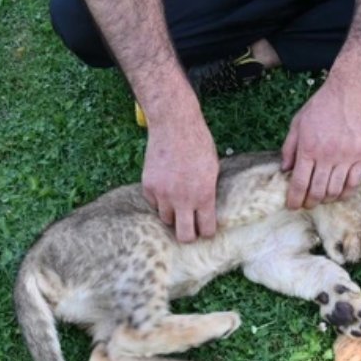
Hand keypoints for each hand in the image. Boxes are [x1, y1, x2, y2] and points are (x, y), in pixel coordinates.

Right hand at [141, 114, 218, 242]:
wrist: (174, 125)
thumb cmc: (198, 144)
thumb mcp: (212, 170)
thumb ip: (207, 193)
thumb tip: (204, 212)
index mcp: (204, 195)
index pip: (206, 230)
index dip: (206, 232)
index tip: (205, 229)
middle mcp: (182, 199)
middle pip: (184, 235)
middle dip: (188, 235)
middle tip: (189, 229)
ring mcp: (163, 194)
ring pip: (166, 219)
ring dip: (172, 214)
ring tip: (176, 202)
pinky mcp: (148, 186)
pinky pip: (153, 203)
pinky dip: (159, 200)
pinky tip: (165, 186)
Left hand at [281, 77, 360, 208]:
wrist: (348, 93)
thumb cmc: (319, 108)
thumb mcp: (296, 125)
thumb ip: (289, 149)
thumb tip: (285, 171)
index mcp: (308, 149)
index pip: (299, 183)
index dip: (294, 199)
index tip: (292, 206)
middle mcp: (327, 156)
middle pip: (317, 191)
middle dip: (309, 203)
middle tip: (306, 204)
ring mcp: (346, 157)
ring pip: (336, 190)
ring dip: (326, 199)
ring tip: (320, 198)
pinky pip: (354, 183)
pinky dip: (345, 192)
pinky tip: (338, 192)